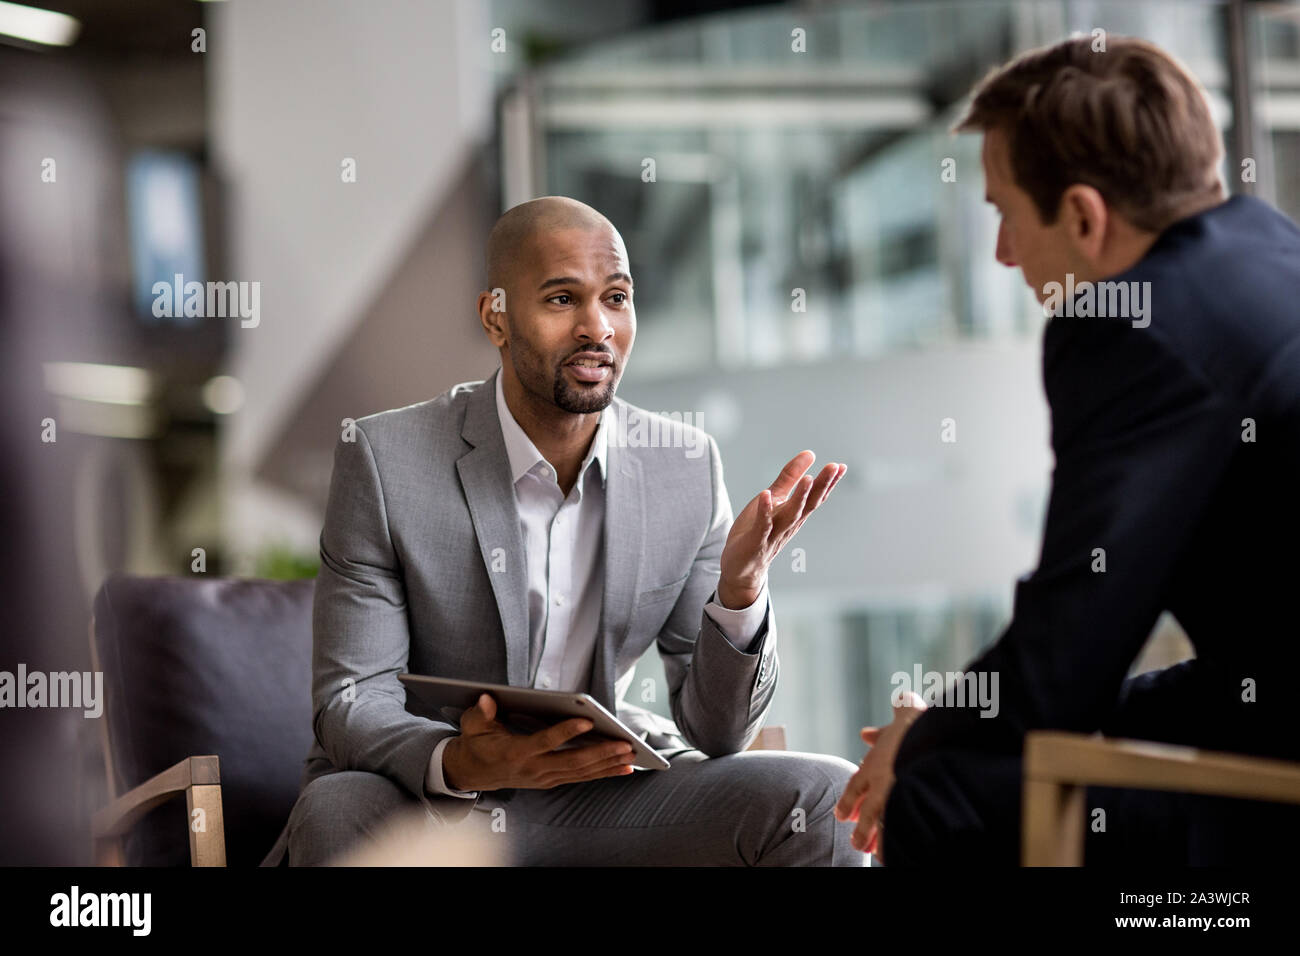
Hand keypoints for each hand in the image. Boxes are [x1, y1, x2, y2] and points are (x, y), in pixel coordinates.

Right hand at [442, 694, 636, 791]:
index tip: (588, 721)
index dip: (566, 732)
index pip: (545, 742)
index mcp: (516, 753)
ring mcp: (544, 777)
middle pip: (572, 762)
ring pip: (581, 772)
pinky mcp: (551, 780)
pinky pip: (581, 777)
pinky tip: (624, 768)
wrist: (472, 773)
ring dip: (608, 764)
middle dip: (602, 753)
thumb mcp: (472, 726)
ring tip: (631, 755)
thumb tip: (486, 699)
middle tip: (625, 744)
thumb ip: (481, 713)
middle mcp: (533, 769)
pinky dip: (603, 773)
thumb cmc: (477, 744)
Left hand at [717, 451, 845, 608]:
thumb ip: (789, 477)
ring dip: (799, 497)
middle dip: (821, 486)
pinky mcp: (755, 541)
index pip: (815, 496)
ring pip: (790, 515)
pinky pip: (761, 526)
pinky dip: (764, 511)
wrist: (741, 568)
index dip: (828, 482)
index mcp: (794, 514)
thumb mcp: (774, 498)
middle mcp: (788, 524)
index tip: (841, 466)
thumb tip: (810, 454)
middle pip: (808, 504)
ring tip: (808, 479)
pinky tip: (765, 495)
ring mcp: (773, 534)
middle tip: (835, 467)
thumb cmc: (758, 531)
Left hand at [834, 690, 927, 862]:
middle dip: (858, 820)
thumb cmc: (921, 726)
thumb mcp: (911, 713)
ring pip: (877, 824)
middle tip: (849, 832)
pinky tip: (888, 854)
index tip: (842, 813)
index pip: (858, 783)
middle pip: (864, 808)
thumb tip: (902, 698)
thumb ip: (903, 708)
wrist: (933, 741)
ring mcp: (892, 799)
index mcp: (877, 761)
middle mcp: (880, 783)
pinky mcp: (908, 810)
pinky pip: (897, 833)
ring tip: (865, 850)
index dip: (851, 798)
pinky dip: (892, 844)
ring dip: (870, 837)